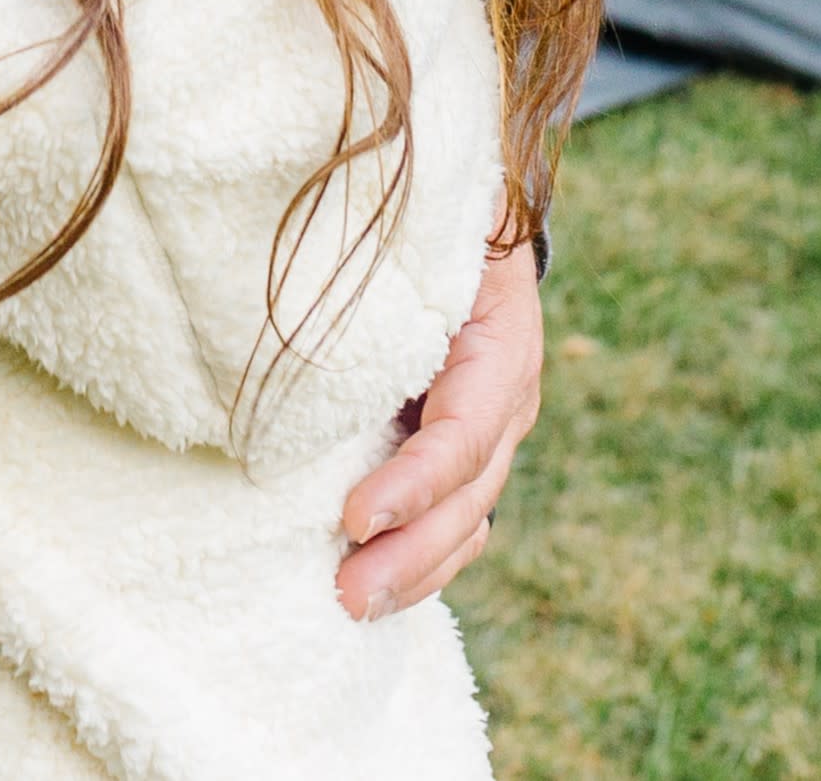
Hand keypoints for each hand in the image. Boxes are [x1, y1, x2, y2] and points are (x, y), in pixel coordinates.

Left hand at [336, 235, 543, 619]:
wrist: (478, 215)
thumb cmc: (438, 215)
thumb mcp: (432, 226)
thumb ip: (399, 256)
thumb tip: (313, 248)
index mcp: (503, 351)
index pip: (461, 437)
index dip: (412, 484)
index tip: (353, 516)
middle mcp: (506, 404)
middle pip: (466, 499)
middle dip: (409, 553)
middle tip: (346, 591)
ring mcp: (492, 434)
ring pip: (465, 523)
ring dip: (412, 573)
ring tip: (350, 605)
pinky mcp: (466, 451)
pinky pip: (453, 521)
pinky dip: (418, 561)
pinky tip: (373, 590)